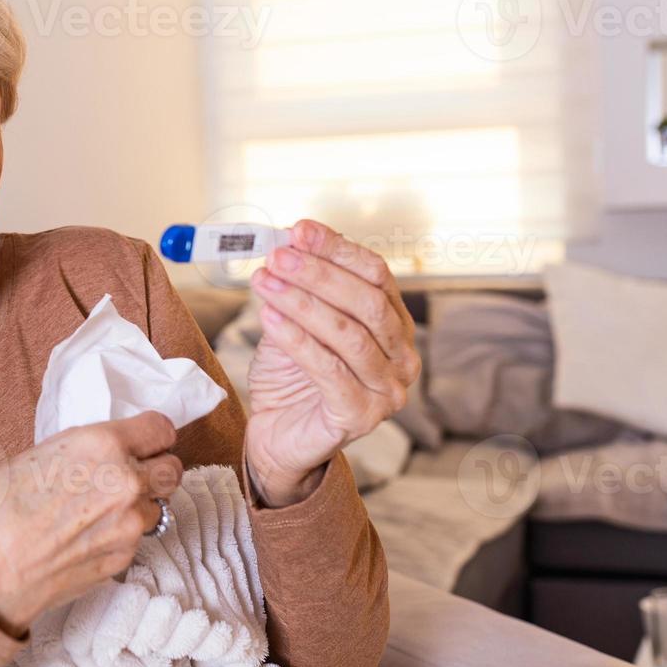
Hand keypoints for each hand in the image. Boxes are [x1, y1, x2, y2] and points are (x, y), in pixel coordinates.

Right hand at [0, 411, 181, 636]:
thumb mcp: (34, 456)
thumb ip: (78, 453)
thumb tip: (91, 459)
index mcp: (101, 445)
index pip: (161, 429)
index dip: (152, 435)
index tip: (144, 441)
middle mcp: (125, 482)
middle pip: (173, 469)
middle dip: (155, 469)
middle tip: (130, 474)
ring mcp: (128, 525)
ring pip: (157, 507)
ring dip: (140, 505)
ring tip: (102, 511)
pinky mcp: (122, 560)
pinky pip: (137, 539)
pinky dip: (121, 534)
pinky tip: (88, 537)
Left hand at [244, 220, 419, 506]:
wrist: (277, 436)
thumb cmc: (292, 376)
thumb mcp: (297, 320)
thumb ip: (302, 285)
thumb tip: (292, 238)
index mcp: (394, 325)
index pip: (376, 274)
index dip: (337, 248)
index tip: (298, 230)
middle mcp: (401, 356)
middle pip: (367, 302)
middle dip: (319, 274)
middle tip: (278, 256)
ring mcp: (388, 390)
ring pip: (350, 335)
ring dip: (303, 303)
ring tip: (265, 282)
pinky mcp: (362, 417)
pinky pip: (330, 370)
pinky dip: (297, 340)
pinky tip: (269, 319)